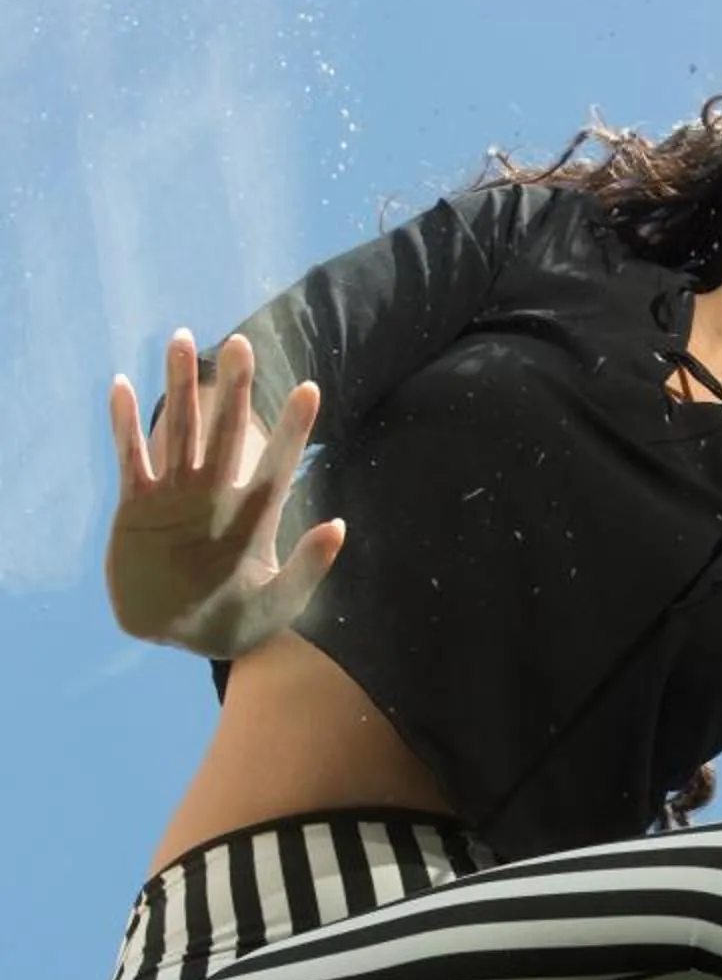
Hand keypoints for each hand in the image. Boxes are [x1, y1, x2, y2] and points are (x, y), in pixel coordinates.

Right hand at [105, 329, 335, 654]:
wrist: (183, 638)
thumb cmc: (238, 623)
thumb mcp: (280, 601)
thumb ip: (309, 566)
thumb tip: (339, 526)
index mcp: (254, 514)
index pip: (277, 462)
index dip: (292, 427)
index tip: (309, 389)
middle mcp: (215, 495)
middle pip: (225, 432)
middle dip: (232, 391)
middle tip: (240, 343)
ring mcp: (175, 497)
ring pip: (178, 431)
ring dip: (178, 388)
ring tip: (180, 341)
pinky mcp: (138, 507)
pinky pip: (131, 459)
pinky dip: (126, 426)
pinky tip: (124, 388)